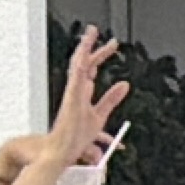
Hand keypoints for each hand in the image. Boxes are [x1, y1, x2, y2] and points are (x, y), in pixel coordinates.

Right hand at [29, 25, 132, 171]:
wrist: (60, 151)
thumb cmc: (75, 137)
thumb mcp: (100, 115)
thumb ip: (111, 99)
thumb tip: (124, 85)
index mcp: (81, 92)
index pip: (91, 68)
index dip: (100, 55)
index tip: (111, 45)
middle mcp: (75, 90)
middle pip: (86, 63)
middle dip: (97, 49)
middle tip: (111, 39)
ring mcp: (72, 93)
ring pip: (78, 64)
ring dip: (85, 48)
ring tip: (92, 34)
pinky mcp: (70, 98)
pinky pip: (75, 77)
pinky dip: (79, 64)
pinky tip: (85, 53)